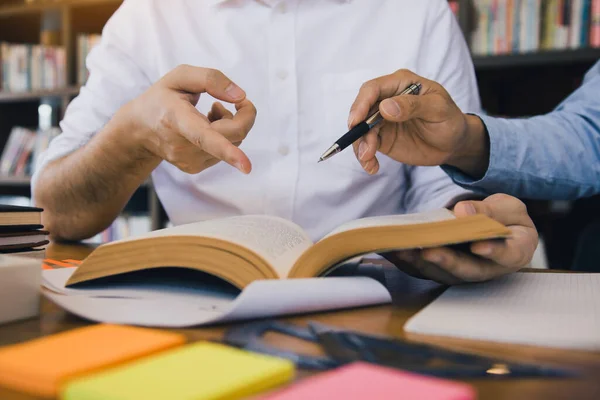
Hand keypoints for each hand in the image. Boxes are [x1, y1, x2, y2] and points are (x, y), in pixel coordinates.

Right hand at [118, 64, 256, 174]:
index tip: (246, 167)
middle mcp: (182, 146)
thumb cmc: (162, 98)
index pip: (205, 137)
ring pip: (234, 143)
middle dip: (243, 115)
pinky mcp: (194, 168)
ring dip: (230, 125)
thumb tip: (241, 96)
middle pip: (233, 135)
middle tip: (226, 102)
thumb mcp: (180, 76)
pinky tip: (206, 127)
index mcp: (177, 119)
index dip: (228, 151)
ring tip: (209, 114)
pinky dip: (224, 137)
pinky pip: (225, 151)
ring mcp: (189, 161)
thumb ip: (211, 79)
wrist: (139, 129)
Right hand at [348, 69, 488, 177]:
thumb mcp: (438, 109)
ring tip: (369, 161)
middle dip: (358, 130)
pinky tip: (372, 167)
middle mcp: (387, 99)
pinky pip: (366, 145)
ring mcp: (382, 119)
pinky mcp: (381, 138)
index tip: (356, 122)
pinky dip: (365, 157)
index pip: (373, 89)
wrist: (453, 144)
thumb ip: (413, 105)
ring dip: (360, 146)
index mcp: (401, 84)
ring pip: (361, 130)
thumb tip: (385, 107)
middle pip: (362, 110)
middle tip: (364, 149)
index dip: (361, 104)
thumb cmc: (450, 120)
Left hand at [381, 194, 538, 284]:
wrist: (498, 228)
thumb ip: (492, 211)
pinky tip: (387, 248)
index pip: (504, 255)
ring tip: (400, 248)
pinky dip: (403, 260)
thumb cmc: (507, 219)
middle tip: (428, 251)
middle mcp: (485, 269)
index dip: (492, 251)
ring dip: (417, 262)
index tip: (479, 245)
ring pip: (439, 272)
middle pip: (465, 269)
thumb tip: (463, 211)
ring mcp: (460, 272)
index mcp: (512, 254)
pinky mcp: (440, 268)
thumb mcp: (510, 208)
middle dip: (445, 261)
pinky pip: (420, 268)